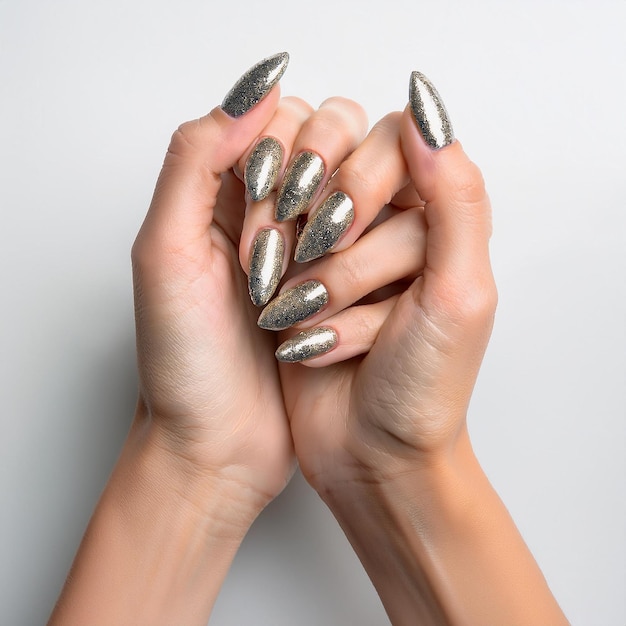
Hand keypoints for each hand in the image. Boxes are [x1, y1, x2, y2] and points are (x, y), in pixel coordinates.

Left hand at [50, 53, 304, 624]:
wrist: (218, 444)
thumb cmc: (185, 361)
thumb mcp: (165, 252)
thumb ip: (196, 160)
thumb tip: (253, 92)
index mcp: (215, 193)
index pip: (276, 122)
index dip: (282, 159)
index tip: (263, 215)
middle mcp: (264, 214)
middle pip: (327, 149)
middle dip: (313, 197)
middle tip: (277, 259)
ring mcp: (306, 250)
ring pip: (358, 196)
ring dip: (335, 240)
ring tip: (289, 294)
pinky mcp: (339, 286)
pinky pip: (374, 244)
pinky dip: (358, 266)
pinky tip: (324, 305)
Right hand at [275, 104, 493, 484]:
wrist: (371, 452)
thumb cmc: (422, 386)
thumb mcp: (458, 295)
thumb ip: (457, 199)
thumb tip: (427, 114)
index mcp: (444, 219)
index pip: (395, 143)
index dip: (358, 179)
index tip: (341, 230)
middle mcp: (393, 226)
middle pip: (342, 177)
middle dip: (333, 242)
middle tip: (326, 290)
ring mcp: (342, 252)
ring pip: (303, 215)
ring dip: (310, 279)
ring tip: (319, 327)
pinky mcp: (302, 278)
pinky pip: (278, 250)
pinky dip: (283, 290)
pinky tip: (299, 333)